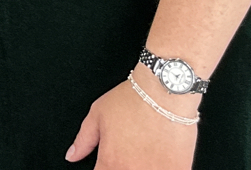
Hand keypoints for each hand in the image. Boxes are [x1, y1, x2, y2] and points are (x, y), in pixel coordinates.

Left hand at [64, 75, 195, 167]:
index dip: (104, 169)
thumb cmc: (133, 99)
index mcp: (110, 163)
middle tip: (128, 155)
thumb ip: (83, 140)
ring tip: (145, 155)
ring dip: (143, 168)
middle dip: (123, 167)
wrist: (165, 89)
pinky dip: (163, 168)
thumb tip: (72, 156)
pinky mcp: (179, 169)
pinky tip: (161, 158)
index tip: (109, 163)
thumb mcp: (98, 115)